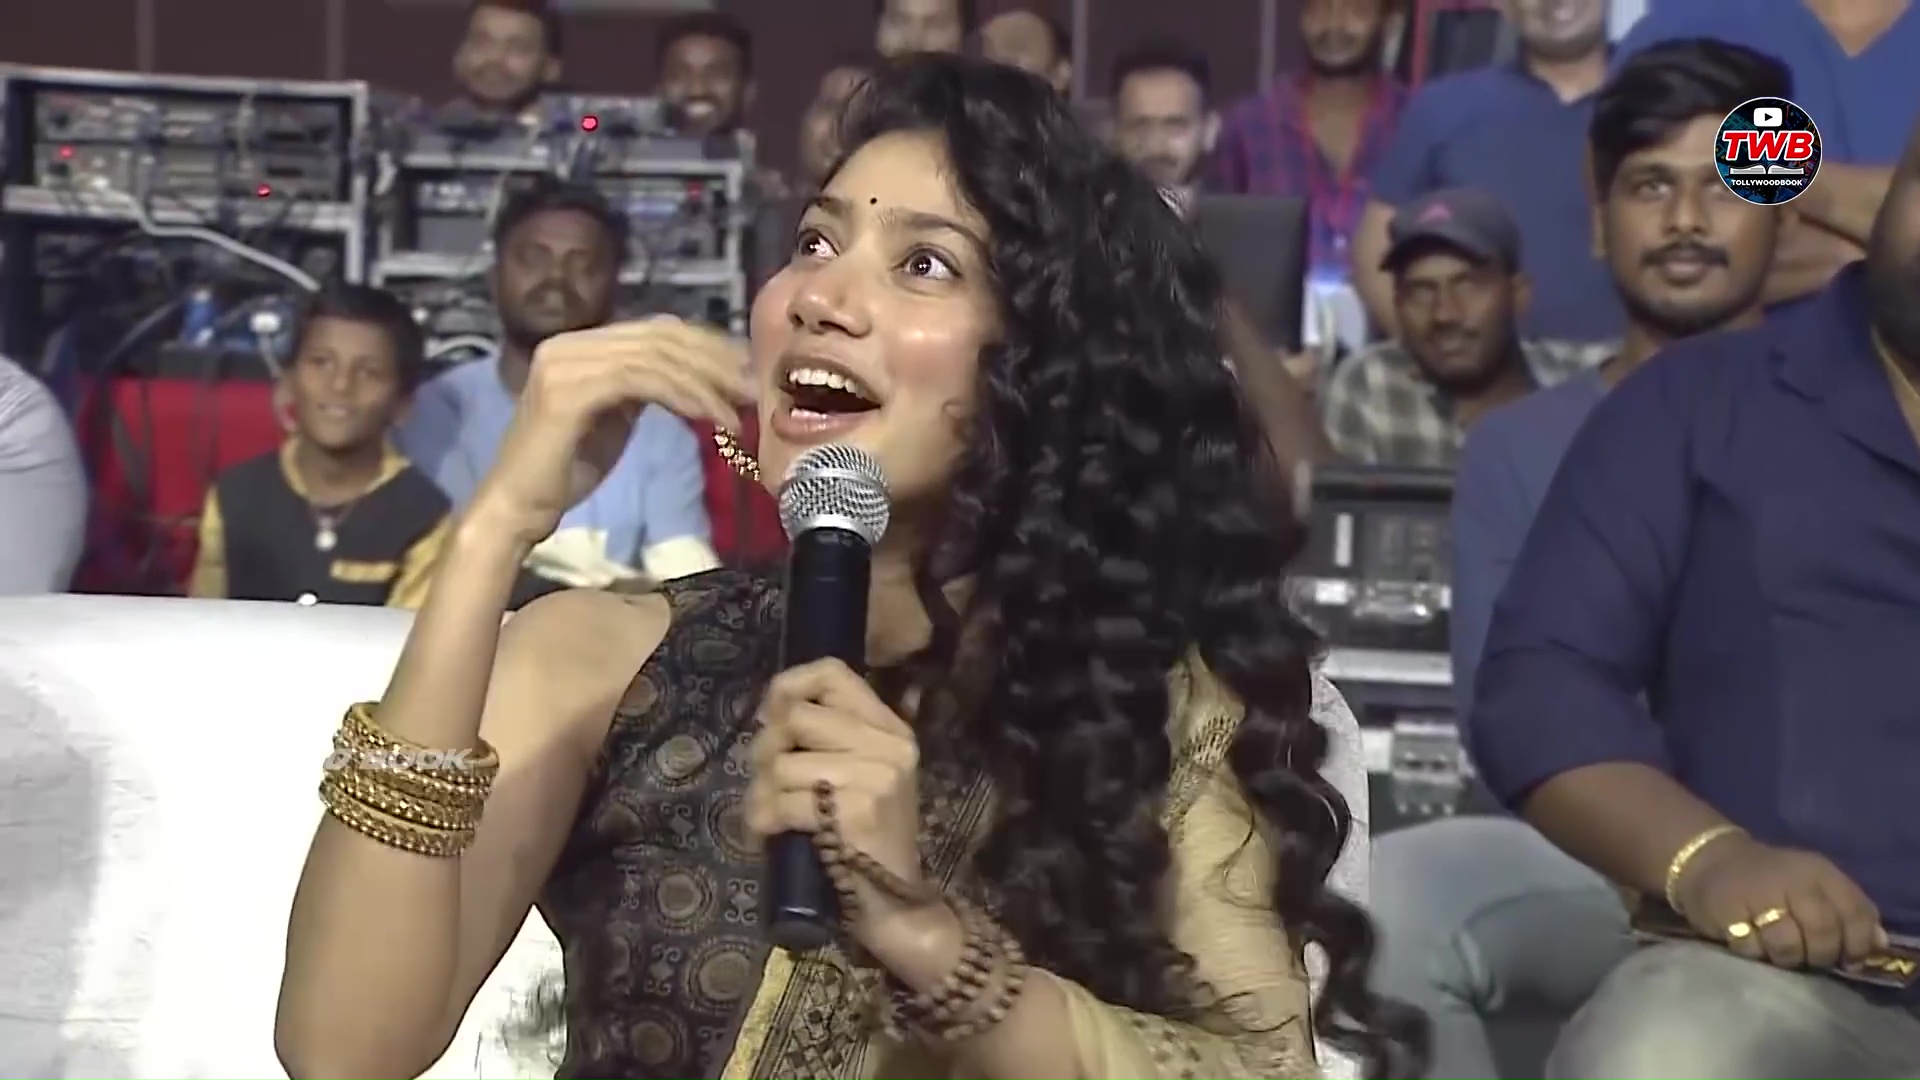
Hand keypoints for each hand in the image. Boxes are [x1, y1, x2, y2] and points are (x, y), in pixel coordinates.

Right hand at [470, 318, 751, 542]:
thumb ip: (641, 389)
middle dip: (715, 360)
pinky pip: (641, 381)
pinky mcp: (567, 391)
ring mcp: (565, 363)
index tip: (746, 370)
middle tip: (754, 388)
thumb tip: (691, 377)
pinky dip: (683, 397)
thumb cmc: (563, 471)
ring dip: (706, 383)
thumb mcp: (613, 419)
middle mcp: (570, 344)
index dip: (706, 345)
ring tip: (739, 411)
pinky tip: (710, 419)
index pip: (656, 330)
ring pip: (656, 357)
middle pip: (661, 336)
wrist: (516, 508)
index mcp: (580, 345)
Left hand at [744, 659, 935, 955]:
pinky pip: (783, 801)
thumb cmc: (867, 843)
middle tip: (766, 782)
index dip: (788, 686)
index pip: (833, 673)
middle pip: (799, 717)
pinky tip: (767, 835)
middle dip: (767, 749)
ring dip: (760, 793)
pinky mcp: (854, 813)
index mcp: (891, 730)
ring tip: (767, 817)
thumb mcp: (861, 778)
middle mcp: (888, 746)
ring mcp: (875, 778)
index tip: (770, 716)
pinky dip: (764, 820)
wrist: (896, 907)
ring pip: (784, 762)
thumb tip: (771, 712)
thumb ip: (828, 740)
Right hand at [1675, 834, 1888, 969]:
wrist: (1707, 860)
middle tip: (1809, 958)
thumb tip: (1879, 944)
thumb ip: (1849, 912)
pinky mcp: (1726, 911)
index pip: (1854, 913)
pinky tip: (1748, 940)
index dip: (1857, 943)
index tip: (1848, 959)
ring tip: (1777, 951)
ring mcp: (1757, 894)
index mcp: (1819, 872)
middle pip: (1823, 932)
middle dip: (1820, 955)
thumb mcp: (1815, 886)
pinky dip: (1753, 952)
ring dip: (1786, 958)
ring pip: (1788, 946)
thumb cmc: (1771, 879)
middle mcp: (1792, 879)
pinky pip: (1751, 948)